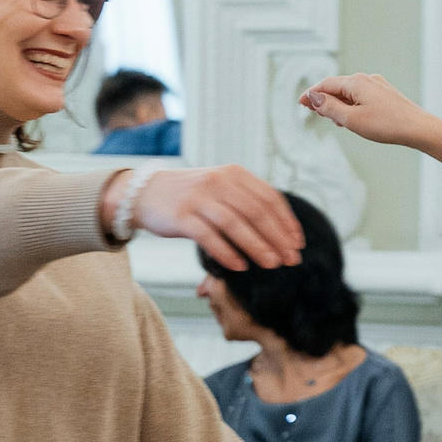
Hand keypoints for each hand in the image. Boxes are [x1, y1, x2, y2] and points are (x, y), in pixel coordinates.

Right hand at [104, 165, 302, 271]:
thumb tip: (281, 231)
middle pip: (256, 211)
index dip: (287, 222)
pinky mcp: (181, 216)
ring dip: (257, 246)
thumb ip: (246, 201)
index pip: (270, 197)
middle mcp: (218, 181)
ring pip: (235, 224)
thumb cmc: (190, 195)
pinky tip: (240, 267)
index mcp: (234, 174)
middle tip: (290, 259)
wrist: (145, 193)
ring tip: (272, 264)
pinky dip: (227, 252)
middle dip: (277, 238)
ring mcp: (198, 198)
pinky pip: (209, 237)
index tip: (297, 243)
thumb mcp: (221, 188)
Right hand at [299, 73, 436, 148]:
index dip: (311, 94)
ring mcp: (378, 85)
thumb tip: (314, 97)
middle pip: (338, 87)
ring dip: (338, 104)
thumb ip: (330, 108)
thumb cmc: (387, 125)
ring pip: (350, 92)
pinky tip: (351, 118)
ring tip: (332, 120)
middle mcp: (367, 79)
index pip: (326, 85)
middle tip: (311, 111)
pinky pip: (362, 96)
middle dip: (324, 99)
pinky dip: (351, 105)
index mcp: (356, 82)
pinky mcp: (386, 94)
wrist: (419, 128)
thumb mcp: (351, 119)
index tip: (300, 103)